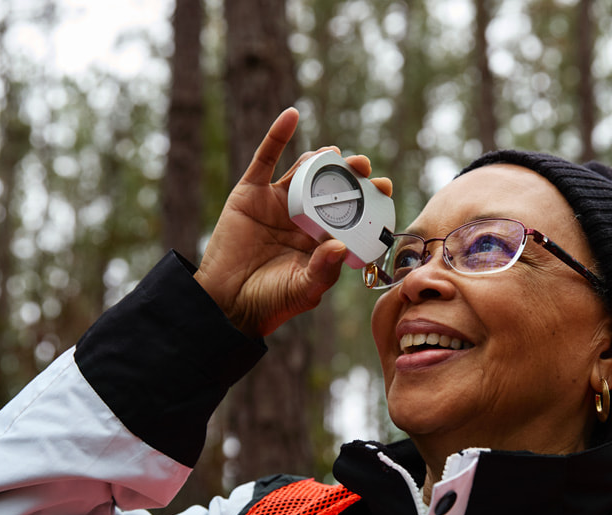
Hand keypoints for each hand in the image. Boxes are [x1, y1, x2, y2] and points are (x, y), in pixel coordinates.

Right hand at [194, 108, 392, 336]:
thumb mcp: (304, 290)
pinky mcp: (251, 193)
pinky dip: (278, 135)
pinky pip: (265, 159)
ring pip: (304, 170)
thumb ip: (323, 270)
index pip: (353, 212)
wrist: (227, 302)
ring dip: (322, 158)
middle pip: (333, 186)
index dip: (370, 198)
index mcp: (323, 238)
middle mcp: (304, 217)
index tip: (385, 188)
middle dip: (351, 174)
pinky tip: (291, 115)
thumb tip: (339, 246)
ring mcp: (278, 203)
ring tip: (335, 154)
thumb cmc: (270, 301)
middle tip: (364, 168)